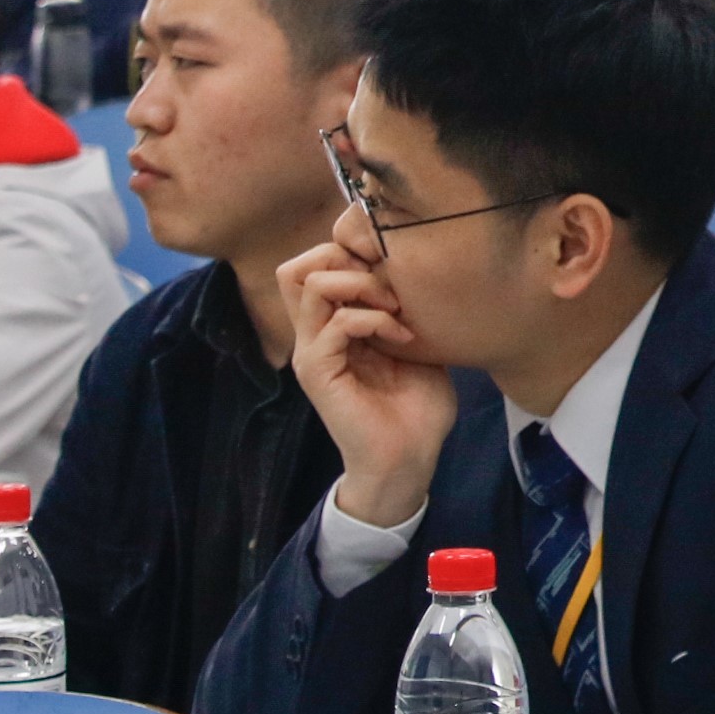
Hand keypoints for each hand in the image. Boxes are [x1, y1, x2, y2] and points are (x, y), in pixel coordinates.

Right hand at [279, 239, 457, 525]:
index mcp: (332, 325)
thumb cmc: (416, 408)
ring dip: (361, 285)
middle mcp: (313, 334)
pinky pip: (336, 323)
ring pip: (310, 283)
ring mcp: (311, 352)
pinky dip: (374, 319)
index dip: (352, 254)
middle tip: (390, 285)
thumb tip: (415, 273)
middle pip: (298, 266)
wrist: (409, 459)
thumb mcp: (415, 345)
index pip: (316, 265)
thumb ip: (402, 310)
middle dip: (347, 259)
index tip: (397, 273)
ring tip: (396, 308)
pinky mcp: (317, 372)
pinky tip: (402, 336)